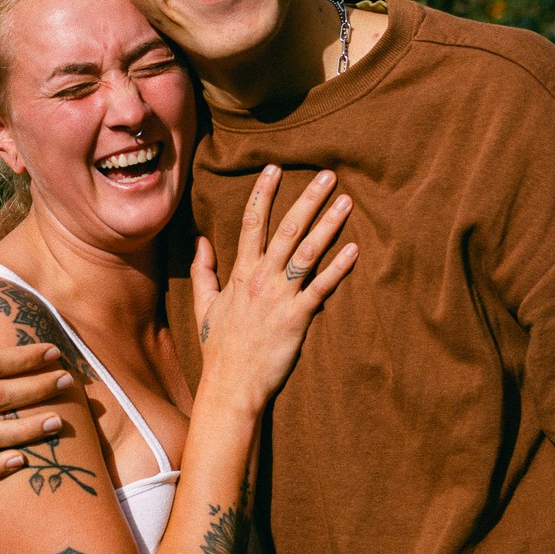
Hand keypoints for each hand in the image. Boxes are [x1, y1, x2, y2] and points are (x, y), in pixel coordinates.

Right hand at [191, 166, 356, 412]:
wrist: (231, 385)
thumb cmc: (219, 348)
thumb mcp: (203, 306)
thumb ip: (203, 270)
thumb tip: (201, 241)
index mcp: (240, 273)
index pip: (252, 223)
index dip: (264, 194)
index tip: (275, 168)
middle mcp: (261, 278)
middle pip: (287, 229)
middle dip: (308, 199)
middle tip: (328, 174)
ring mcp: (280, 297)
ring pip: (307, 252)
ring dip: (328, 224)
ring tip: (346, 201)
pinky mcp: (297, 318)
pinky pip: (321, 287)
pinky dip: (339, 267)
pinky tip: (354, 248)